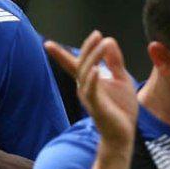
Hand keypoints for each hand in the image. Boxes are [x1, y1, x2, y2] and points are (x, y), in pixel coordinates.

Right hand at [46, 32, 136, 147]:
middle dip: (88, 48)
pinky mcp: (96, 106)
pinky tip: (97, 70)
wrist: (123, 134)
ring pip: (86, 74)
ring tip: (104, 44)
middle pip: (81, 64)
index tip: (46, 43)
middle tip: (97, 34)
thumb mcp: (121, 79)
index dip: (60, 54)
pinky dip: (93, 79)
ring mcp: (89, 97)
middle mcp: (84, 88)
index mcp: (89, 81)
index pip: (72, 64)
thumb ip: (115, 61)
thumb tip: (109, 40)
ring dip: (94, 58)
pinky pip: (92, 91)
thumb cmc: (121, 108)